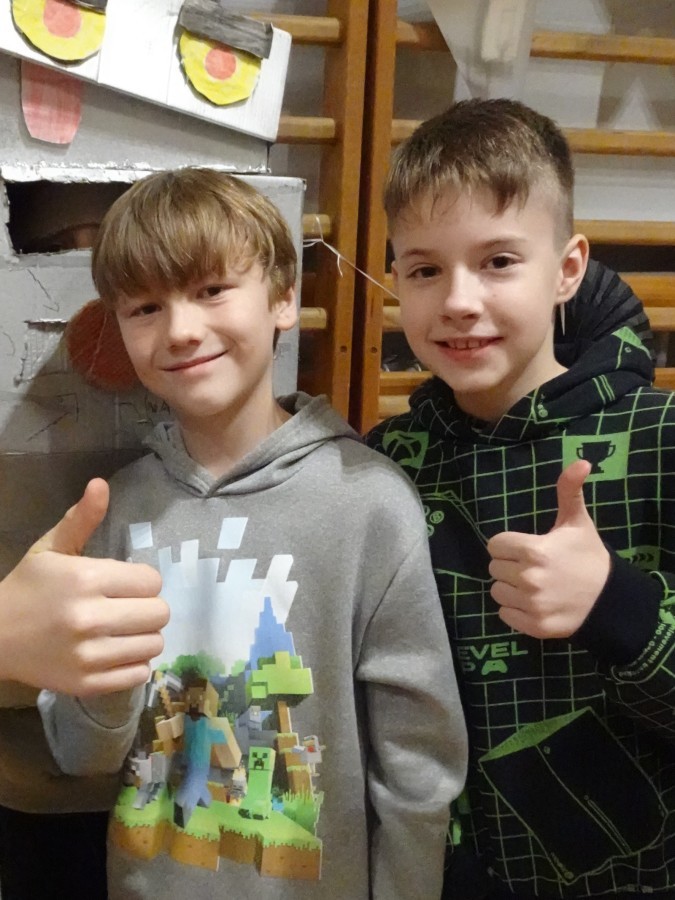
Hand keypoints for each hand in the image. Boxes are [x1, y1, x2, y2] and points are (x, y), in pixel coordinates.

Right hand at [0, 479, 168, 695]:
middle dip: (147, 607)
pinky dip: (132, 663)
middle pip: (159, 613)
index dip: (142, 580)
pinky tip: (114, 651)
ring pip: (154, 644)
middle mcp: (90, 618)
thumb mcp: (52, 548)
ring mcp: (89, 655)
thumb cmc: (29, 587)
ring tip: (122, 629)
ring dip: (143, 636)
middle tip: (127, 606)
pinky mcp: (87, 684)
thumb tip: (101, 484)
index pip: (152, 581)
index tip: (125, 583)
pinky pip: (138, 674)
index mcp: (85, 579)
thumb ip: (82, 518)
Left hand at [487, 460, 610, 638]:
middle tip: (532, 566)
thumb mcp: (577, 522)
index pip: (495, 545)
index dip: (508, 545)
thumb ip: (569, 490)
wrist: (609, 600)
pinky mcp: (533, 626)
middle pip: (494, 567)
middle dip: (509, 565)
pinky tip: (534, 603)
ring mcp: (530, 604)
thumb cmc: (588, 556)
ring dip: (509, 588)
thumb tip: (581, 461)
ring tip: (532, 585)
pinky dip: (514, 610)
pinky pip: (504, 614)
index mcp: (534, 550)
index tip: (526, 548)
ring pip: (496, 591)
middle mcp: (528, 578)